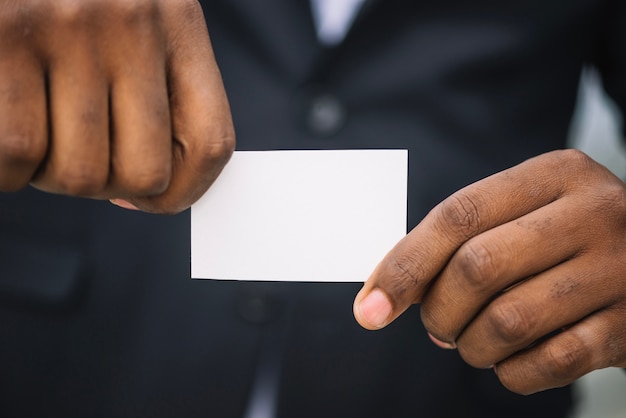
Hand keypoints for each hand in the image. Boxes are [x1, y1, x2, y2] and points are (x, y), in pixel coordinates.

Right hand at [0, 0, 233, 213]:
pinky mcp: (3, 39)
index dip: (185, 190)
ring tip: (41, 129)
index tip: (152, 197)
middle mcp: (129, 23)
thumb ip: (156, 90)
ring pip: (81, 175)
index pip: (210, 142)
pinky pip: (17, 156)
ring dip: (54, 174)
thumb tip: (143, 193)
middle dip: (107, 184)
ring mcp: (64, 29)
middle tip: (80, 152)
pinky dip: (10, 169)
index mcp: (176, 21)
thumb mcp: (135, 20)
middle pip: (143, 173)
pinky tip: (10, 128)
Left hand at [354, 149, 625, 393]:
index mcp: (554, 174)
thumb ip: (463, 238)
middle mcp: (592, 214)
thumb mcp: (525, 211)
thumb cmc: (568, 235)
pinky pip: (550, 362)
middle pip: (477, 267)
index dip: (404, 265)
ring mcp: (619, 270)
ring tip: (471, 342)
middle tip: (436, 326)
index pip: (457, 216)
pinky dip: (512, 371)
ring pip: (508, 320)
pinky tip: (509, 360)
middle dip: (438, 310)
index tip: (370, 307)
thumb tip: (391, 291)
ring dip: (471, 345)